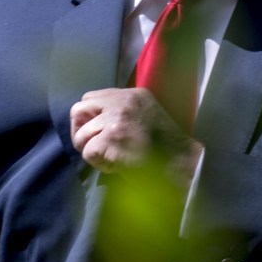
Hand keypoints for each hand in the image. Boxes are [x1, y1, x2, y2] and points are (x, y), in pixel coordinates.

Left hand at [69, 87, 201, 179]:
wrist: (182, 166)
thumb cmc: (165, 149)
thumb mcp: (145, 117)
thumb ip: (121, 113)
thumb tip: (91, 122)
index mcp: (133, 94)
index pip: (91, 98)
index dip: (88, 117)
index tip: (95, 132)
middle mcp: (123, 102)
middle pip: (79, 109)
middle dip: (79, 131)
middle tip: (89, 147)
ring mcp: (117, 119)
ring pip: (82, 136)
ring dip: (93, 152)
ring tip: (113, 160)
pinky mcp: (112, 138)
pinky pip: (88, 153)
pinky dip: (100, 164)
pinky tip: (118, 167)